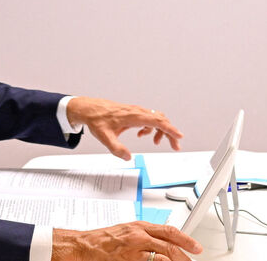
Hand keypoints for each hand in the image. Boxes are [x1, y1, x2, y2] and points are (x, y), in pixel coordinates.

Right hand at [52, 222, 202, 260]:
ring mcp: (134, 252)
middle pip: (170, 247)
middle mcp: (139, 237)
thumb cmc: (103, 239)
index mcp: (139, 227)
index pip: (169, 232)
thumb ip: (146, 234)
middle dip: (184, 257)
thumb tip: (165, 241)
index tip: (196, 247)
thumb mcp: (127, 230)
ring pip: (163, 259)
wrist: (84, 246)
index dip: (186, 240)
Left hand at [66, 97, 182, 159]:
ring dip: (160, 130)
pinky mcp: (132, 112)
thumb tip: (128, 157)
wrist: (88, 109)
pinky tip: (142, 134)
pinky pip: (148, 117)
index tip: (179, 137)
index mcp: (133, 116)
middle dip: (169, 133)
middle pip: (160, 119)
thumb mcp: (105, 137)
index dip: (170, 129)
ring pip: (155, 118)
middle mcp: (136, 111)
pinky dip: (150, 126)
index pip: (157, 121)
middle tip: (174, 146)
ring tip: (155, 142)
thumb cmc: (96, 120)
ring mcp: (135, 111)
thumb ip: (117, 149)